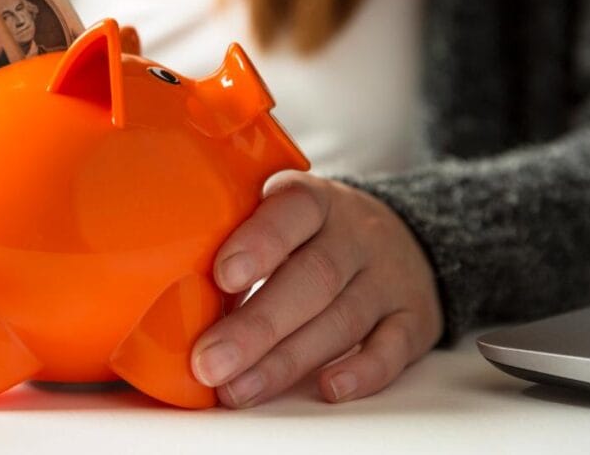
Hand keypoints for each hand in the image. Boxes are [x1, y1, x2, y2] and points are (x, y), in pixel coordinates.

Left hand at [191, 171, 442, 406]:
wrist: (404, 237)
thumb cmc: (314, 233)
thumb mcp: (283, 214)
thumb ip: (242, 242)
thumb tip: (176, 297)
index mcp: (314, 201)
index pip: (292, 210)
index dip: (259, 242)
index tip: (222, 276)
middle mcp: (355, 235)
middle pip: (311, 278)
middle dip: (257, 325)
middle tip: (210, 360)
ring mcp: (387, 277)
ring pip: (342, 318)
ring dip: (286, 361)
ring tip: (238, 389)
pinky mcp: (413, 318)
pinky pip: (393, 347)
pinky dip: (362, 371)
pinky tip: (326, 388)